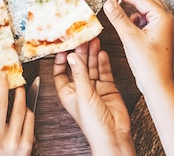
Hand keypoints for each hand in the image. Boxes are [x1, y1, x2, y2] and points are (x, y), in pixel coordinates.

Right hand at [0, 72, 33, 155]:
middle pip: (0, 104)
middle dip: (3, 85)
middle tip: (5, 75)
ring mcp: (13, 141)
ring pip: (19, 109)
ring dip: (19, 94)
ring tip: (19, 87)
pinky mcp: (27, 143)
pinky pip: (29, 118)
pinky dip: (27, 109)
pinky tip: (24, 106)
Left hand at [53, 39, 134, 155]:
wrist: (114, 135)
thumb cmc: (93, 124)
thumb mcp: (83, 95)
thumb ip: (79, 74)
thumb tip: (72, 56)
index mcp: (68, 93)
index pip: (60, 72)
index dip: (61, 60)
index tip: (64, 47)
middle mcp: (80, 89)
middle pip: (78, 66)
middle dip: (80, 53)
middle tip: (83, 39)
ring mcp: (95, 88)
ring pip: (92, 67)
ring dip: (92, 55)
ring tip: (94, 41)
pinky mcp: (108, 88)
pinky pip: (104, 72)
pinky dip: (103, 62)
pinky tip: (102, 53)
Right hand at [103, 0, 173, 93]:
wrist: (158, 84)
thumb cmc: (148, 64)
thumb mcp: (129, 37)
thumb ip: (118, 17)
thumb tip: (109, 3)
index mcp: (162, 17)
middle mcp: (166, 20)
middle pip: (146, 0)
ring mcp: (164, 28)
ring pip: (146, 10)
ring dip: (133, 7)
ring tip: (118, 7)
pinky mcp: (159, 35)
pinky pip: (147, 20)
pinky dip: (136, 18)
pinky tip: (128, 23)